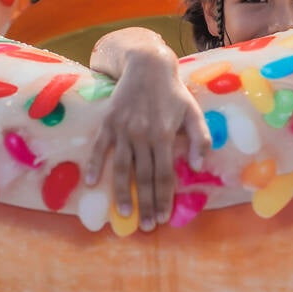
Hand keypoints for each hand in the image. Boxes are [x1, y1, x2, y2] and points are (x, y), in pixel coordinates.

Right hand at [85, 32, 210, 230]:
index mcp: (164, 135)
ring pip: (122, 168)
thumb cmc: (173, 92)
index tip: (164, 218)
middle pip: (144, 177)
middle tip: (146, 226)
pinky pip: (99, 147)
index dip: (164, 198)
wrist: (147, 65)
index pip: (164, 174)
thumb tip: (198, 167)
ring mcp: (123, 130)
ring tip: (123, 215)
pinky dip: (95, 164)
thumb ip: (200, 139)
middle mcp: (143, 135)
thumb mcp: (193, 112)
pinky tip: (92, 182)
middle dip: (146, 204)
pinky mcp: (108, 123)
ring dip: (122, 193)